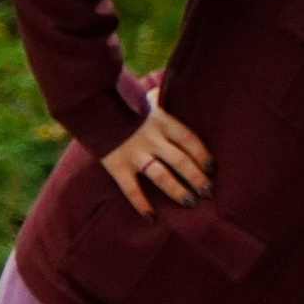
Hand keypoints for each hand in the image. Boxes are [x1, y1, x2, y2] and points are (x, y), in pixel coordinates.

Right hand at [100, 96, 212, 216]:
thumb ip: (160, 98)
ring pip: (162, 176)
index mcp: (163, 121)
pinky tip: (152, 217)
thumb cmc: (122, 102)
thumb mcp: (146, 98)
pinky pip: (131, 189)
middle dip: (197, 178)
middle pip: (181, 161)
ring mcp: (135, 154)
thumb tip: (170, 87)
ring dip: (177, 191)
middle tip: (207, 191)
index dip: (203, 156)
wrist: (90, 107)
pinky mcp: (117, 166)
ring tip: (189, 202)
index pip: (190, 141)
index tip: (212, 169)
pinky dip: (141, 204)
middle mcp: (152, 139)